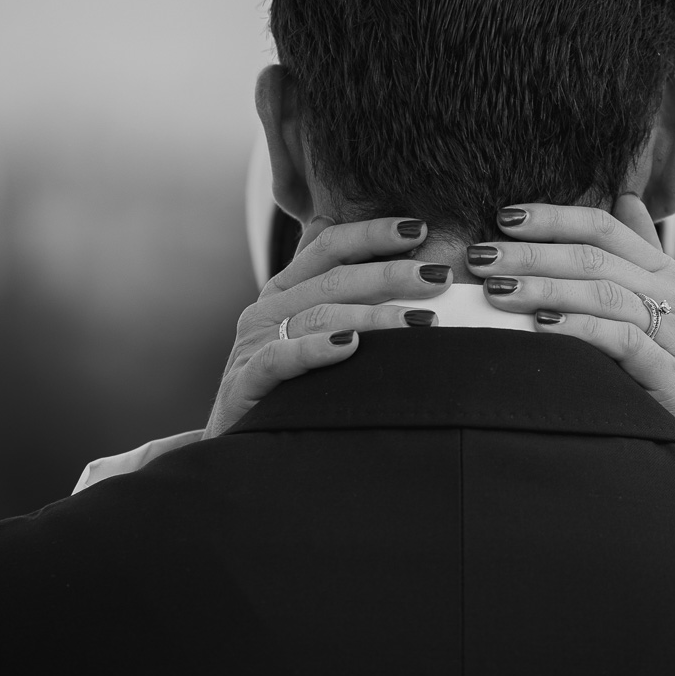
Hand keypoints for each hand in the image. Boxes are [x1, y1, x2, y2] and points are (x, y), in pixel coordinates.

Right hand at [205, 215, 451, 437]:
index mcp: (284, 290)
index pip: (329, 246)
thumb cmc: (283, 387)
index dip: (372, 233)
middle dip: (391, 273)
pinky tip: (351, 346)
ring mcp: (254, 344)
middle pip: (334, 278)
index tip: (418, 228)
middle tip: (438, 276)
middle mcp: (268, 310)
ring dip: (374, 316)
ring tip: (420, 321)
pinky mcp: (246, 382)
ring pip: (319, 315)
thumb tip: (342, 232)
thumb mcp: (303, 331)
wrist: (236, 447)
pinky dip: (317, 349)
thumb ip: (327, 287)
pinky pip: (282, 358)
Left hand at [465, 196, 674, 490]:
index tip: (504, 217)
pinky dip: (579, 328)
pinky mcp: (672, 377)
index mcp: (664, 274)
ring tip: (497, 289)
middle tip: (481, 256)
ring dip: (545, 286)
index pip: (605, 227)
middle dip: (533, 252)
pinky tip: (541, 326)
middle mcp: (673, 297)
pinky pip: (622, 341)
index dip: (554, 217)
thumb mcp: (666, 307)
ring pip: (605, 293)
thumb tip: (625, 198)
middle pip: (596, 257)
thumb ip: (640, 253)